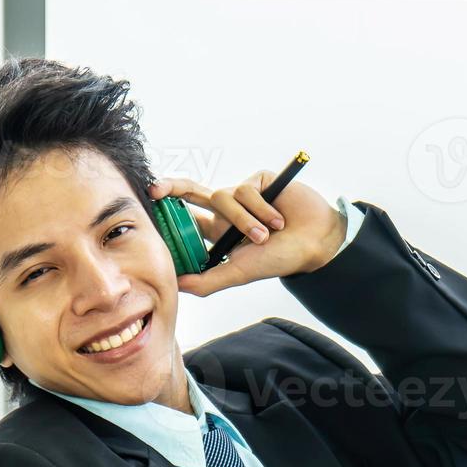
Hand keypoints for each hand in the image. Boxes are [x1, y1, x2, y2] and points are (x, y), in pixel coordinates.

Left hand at [148, 171, 346, 296]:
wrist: (316, 243)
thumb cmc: (280, 260)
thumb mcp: (240, 273)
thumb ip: (209, 280)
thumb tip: (177, 284)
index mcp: (220, 232)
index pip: (188, 217)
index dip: (169, 211)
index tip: (150, 208)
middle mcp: (228, 211)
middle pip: (192, 192)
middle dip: (172, 187)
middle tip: (154, 189)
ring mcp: (244, 194)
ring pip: (224, 197)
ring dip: (244, 220)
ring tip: (267, 235)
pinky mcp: (260, 181)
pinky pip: (245, 189)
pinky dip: (260, 208)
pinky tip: (278, 220)